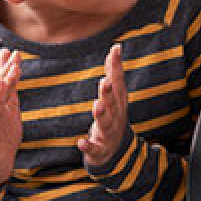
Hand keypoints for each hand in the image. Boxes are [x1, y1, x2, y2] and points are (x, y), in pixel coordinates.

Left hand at [78, 44, 128, 165]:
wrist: (116, 151)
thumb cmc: (113, 117)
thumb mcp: (115, 96)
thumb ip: (113, 75)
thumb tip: (115, 49)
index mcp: (119, 102)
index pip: (118, 81)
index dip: (117, 66)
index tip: (115, 49)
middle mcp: (116, 115)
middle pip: (113, 102)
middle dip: (109, 92)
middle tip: (104, 81)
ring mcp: (109, 133)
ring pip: (106, 123)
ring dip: (102, 114)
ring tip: (97, 106)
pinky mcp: (100, 149)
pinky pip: (94, 147)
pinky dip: (89, 145)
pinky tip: (81, 142)